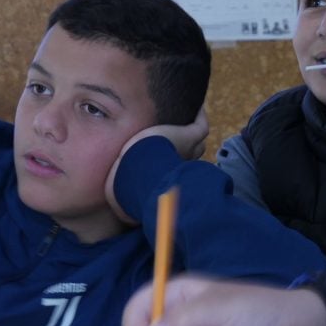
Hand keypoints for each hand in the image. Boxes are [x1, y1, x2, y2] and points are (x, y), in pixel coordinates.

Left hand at [105, 108, 209, 223]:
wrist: (140, 170)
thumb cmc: (132, 183)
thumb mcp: (124, 196)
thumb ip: (126, 202)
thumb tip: (126, 220)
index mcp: (167, 176)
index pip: (175, 170)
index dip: (172, 166)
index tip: (165, 163)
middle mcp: (182, 164)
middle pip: (191, 155)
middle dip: (187, 150)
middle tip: (178, 142)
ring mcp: (188, 149)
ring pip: (197, 141)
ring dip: (193, 133)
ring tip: (186, 121)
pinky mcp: (189, 135)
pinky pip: (201, 124)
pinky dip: (199, 115)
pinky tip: (196, 105)